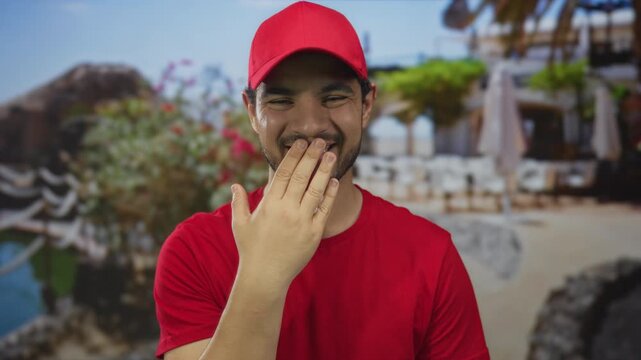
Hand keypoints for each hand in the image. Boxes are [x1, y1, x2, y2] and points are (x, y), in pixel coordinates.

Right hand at [230, 138, 338, 289]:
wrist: (265, 277)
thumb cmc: (251, 250)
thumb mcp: (240, 225)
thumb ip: (239, 203)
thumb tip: (235, 185)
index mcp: (268, 204)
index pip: (283, 173)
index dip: (293, 155)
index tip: (301, 142)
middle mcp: (286, 210)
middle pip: (302, 176)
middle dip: (311, 156)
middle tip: (320, 140)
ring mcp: (302, 221)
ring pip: (316, 189)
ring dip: (324, 170)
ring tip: (331, 155)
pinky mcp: (314, 233)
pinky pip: (324, 209)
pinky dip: (330, 194)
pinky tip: (334, 181)